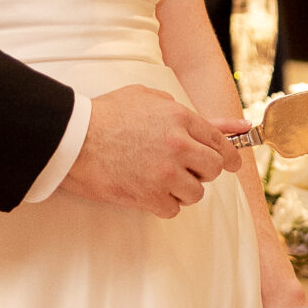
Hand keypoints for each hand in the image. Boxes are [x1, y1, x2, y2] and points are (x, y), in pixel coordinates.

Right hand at [61, 87, 230, 218]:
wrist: (73, 138)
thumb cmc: (106, 114)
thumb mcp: (148, 98)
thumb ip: (187, 111)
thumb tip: (234, 126)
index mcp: (180, 118)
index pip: (220, 141)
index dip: (229, 154)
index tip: (233, 163)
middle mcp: (179, 146)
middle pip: (213, 169)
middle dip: (202, 170)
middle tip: (185, 169)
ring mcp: (166, 173)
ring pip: (196, 193)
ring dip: (182, 189)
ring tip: (160, 179)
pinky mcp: (150, 196)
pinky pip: (173, 209)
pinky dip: (163, 203)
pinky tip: (147, 190)